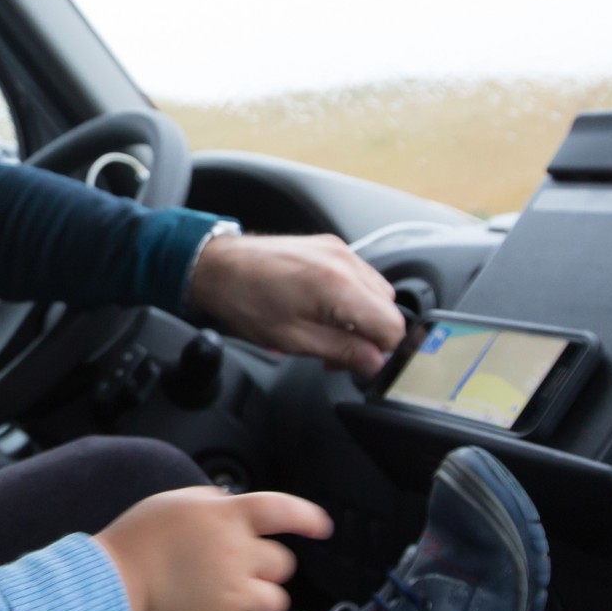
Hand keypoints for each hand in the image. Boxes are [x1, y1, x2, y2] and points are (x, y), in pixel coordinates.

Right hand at [94, 487, 332, 610]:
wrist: (111, 586)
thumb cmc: (137, 540)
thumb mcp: (173, 501)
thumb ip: (211, 501)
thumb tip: (232, 505)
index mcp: (227, 518)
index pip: (284, 511)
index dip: (308, 518)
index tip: (321, 528)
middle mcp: (238, 555)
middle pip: (283, 565)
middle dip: (267, 568)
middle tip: (239, 570)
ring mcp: (233, 595)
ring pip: (277, 602)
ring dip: (262, 600)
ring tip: (234, 599)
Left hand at [186, 233, 405, 376]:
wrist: (218, 266)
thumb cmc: (246, 301)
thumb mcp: (294, 339)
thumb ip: (342, 351)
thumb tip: (374, 363)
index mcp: (339, 286)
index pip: (393, 326)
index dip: (381, 351)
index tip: (360, 362)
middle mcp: (346, 262)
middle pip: (389, 309)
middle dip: (370, 335)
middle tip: (337, 352)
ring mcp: (340, 251)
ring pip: (378, 293)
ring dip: (362, 316)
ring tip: (328, 330)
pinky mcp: (331, 246)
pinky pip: (360, 277)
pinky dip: (352, 297)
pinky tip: (325, 309)